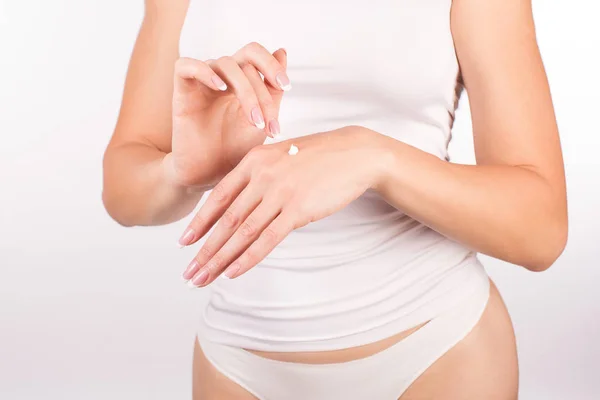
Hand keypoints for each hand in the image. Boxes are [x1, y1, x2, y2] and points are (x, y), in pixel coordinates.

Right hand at [165, 43, 290, 188]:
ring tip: (254, 122)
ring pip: (225, 64)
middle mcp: (222, 77)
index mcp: (242, 80)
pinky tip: (220, 88)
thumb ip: (273, 90)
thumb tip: (281, 51)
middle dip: (262, 91)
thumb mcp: (263, 119)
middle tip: (269, 120)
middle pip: (245, 60)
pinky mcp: (182, 92)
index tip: (286, 86)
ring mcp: (202, 83)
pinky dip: (204, 72)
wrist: (211, 174)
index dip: (272, 64)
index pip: (256, 55)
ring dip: (246, 91)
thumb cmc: (235, 148)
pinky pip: (185, 66)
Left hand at [178, 126, 387, 285]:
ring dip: (220, 260)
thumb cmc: (320, 156)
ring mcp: (279, 192)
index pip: (218, 198)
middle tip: (189, 272)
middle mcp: (261, 176)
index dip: (199, 223)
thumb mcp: (282, 156)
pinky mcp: (298, 209)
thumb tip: (242, 202)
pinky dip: (248, 258)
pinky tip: (233, 273)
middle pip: (226, 220)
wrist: (355, 154)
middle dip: (204, 250)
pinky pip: (267, 239)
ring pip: (242, 233)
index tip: (184, 243)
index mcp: (253, 161)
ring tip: (203, 278)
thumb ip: (259, 175)